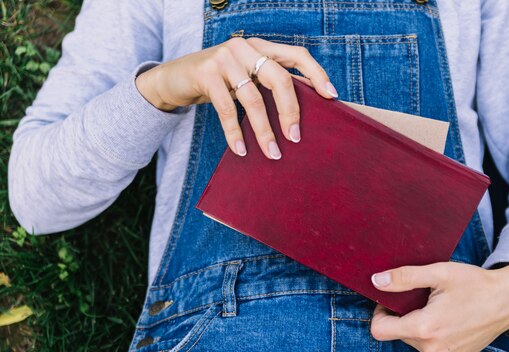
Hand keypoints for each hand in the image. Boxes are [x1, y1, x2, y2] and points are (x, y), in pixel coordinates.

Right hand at [135, 37, 336, 158]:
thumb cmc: (219, 82)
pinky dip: (235, 132)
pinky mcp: (205, 73)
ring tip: (273, 153)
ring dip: (264, 130)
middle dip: (290, 111)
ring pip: (253, 97)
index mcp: (261, 47)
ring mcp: (224, 58)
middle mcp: (245, 47)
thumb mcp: (246, 78)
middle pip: (278, 78)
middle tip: (296, 138)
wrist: (174, 77)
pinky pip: (226, 108)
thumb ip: (269, 85)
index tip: (331, 97)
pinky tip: (242, 150)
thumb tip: (303, 111)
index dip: (317, 74)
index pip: (297, 55)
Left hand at [370, 262, 508, 351]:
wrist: (508, 300)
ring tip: (437, 306)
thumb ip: (404, 278)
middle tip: (422, 297)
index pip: (379, 330)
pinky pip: (430, 346)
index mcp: (425, 328)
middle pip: (397, 334)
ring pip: (413, 340)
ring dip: (418, 324)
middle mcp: (432, 349)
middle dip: (403, 315)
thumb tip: (377, 282)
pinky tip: (447, 317)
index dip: (380, 313)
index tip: (392, 300)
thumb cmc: (475, 284)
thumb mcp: (438, 273)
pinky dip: (432, 332)